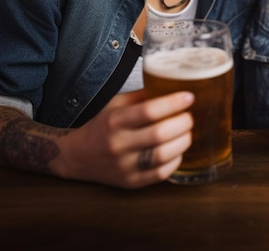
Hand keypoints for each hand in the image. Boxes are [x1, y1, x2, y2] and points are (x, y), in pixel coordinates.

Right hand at [58, 89, 194, 187]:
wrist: (79, 156)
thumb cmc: (104, 125)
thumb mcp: (117, 104)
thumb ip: (143, 96)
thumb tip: (174, 85)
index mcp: (115, 120)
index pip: (148, 111)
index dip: (173, 103)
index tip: (189, 97)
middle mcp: (118, 144)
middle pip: (159, 134)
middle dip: (183, 123)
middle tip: (190, 116)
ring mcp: (124, 166)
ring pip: (162, 155)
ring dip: (183, 142)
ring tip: (187, 132)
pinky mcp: (130, 182)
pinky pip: (160, 174)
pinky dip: (176, 160)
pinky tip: (178, 150)